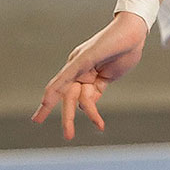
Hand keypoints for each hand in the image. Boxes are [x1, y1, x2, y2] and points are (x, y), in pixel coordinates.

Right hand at [33, 14, 148, 138]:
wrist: (132, 34)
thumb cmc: (110, 41)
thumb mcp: (89, 56)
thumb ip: (70, 72)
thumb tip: (53, 88)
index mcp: (73, 65)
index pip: (57, 87)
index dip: (47, 103)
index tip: (37, 119)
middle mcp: (78, 72)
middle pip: (70, 99)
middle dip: (68, 117)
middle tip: (68, 136)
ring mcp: (90, 77)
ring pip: (83, 101)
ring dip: (89, 113)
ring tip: (99, 126)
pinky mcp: (102, 81)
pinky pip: (94, 99)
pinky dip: (95, 111)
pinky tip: (99, 123)